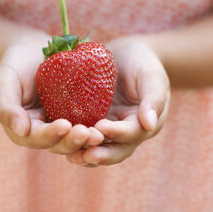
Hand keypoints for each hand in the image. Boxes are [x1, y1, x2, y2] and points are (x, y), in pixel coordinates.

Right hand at [0, 42, 103, 153]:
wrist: (35, 50)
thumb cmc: (15, 65)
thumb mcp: (4, 82)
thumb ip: (7, 107)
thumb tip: (21, 131)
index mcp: (25, 130)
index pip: (37, 138)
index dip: (51, 135)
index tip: (64, 125)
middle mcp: (45, 133)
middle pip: (60, 144)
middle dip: (74, 141)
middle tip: (89, 134)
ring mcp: (64, 124)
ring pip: (77, 139)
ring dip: (88, 140)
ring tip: (101, 133)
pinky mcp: (80, 115)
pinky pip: (90, 123)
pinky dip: (98, 126)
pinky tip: (109, 123)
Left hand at [66, 37, 169, 166]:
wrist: (124, 54)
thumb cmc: (142, 62)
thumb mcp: (151, 76)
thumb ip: (153, 99)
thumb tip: (150, 124)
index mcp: (144, 124)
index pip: (133, 133)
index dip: (118, 132)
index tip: (101, 127)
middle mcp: (125, 133)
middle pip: (116, 150)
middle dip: (102, 154)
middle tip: (87, 155)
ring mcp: (106, 130)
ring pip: (98, 149)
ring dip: (85, 155)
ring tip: (72, 157)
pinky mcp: (89, 123)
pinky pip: (82, 137)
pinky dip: (73, 143)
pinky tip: (59, 143)